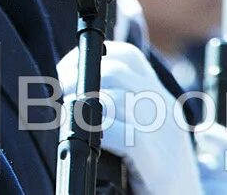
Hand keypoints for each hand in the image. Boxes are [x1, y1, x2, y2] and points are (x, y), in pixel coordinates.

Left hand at [57, 41, 201, 193]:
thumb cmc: (153, 170)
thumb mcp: (142, 128)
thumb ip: (119, 106)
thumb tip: (72, 89)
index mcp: (160, 96)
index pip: (127, 56)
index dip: (93, 58)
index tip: (69, 72)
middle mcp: (164, 107)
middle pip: (114, 71)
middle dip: (78, 79)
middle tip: (62, 95)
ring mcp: (164, 133)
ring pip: (113, 99)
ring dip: (82, 108)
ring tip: (70, 120)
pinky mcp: (158, 161)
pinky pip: (120, 134)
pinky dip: (97, 134)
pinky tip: (89, 142)